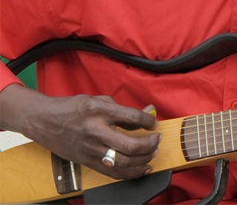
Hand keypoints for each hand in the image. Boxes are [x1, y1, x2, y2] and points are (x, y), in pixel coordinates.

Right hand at [1, 85, 159, 179]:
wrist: (43, 120)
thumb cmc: (72, 108)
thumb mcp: (98, 99)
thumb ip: (122, 108)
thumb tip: (147, 113)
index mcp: (99, 111)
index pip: (132, 118)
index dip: (148, 121)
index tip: (154, 123)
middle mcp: (95, 131)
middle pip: (130, 144)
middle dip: (149, 144)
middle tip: (157, 139)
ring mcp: (90, 149)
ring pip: (123, 162)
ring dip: (143, 160)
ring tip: (153, 153)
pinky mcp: (86, 161)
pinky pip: (112, 172)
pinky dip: (130, 173)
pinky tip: (142, 168)